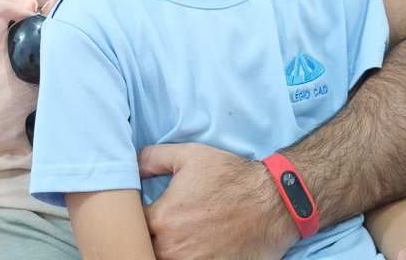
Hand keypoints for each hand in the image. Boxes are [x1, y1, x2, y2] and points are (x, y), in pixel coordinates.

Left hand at [138, 143, 298, 259]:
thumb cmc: (232, 177)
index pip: (130, 227)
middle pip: (143, 250)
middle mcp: (174, 247)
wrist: (274, 202)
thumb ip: (153, 158)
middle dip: (144, 241)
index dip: (132, 222)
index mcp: (163, 218)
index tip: (141, 216)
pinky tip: (193, 250)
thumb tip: (132, 165)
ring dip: (161, 253)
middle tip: (155, 231)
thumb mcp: (190, 156)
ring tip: (175, 240)